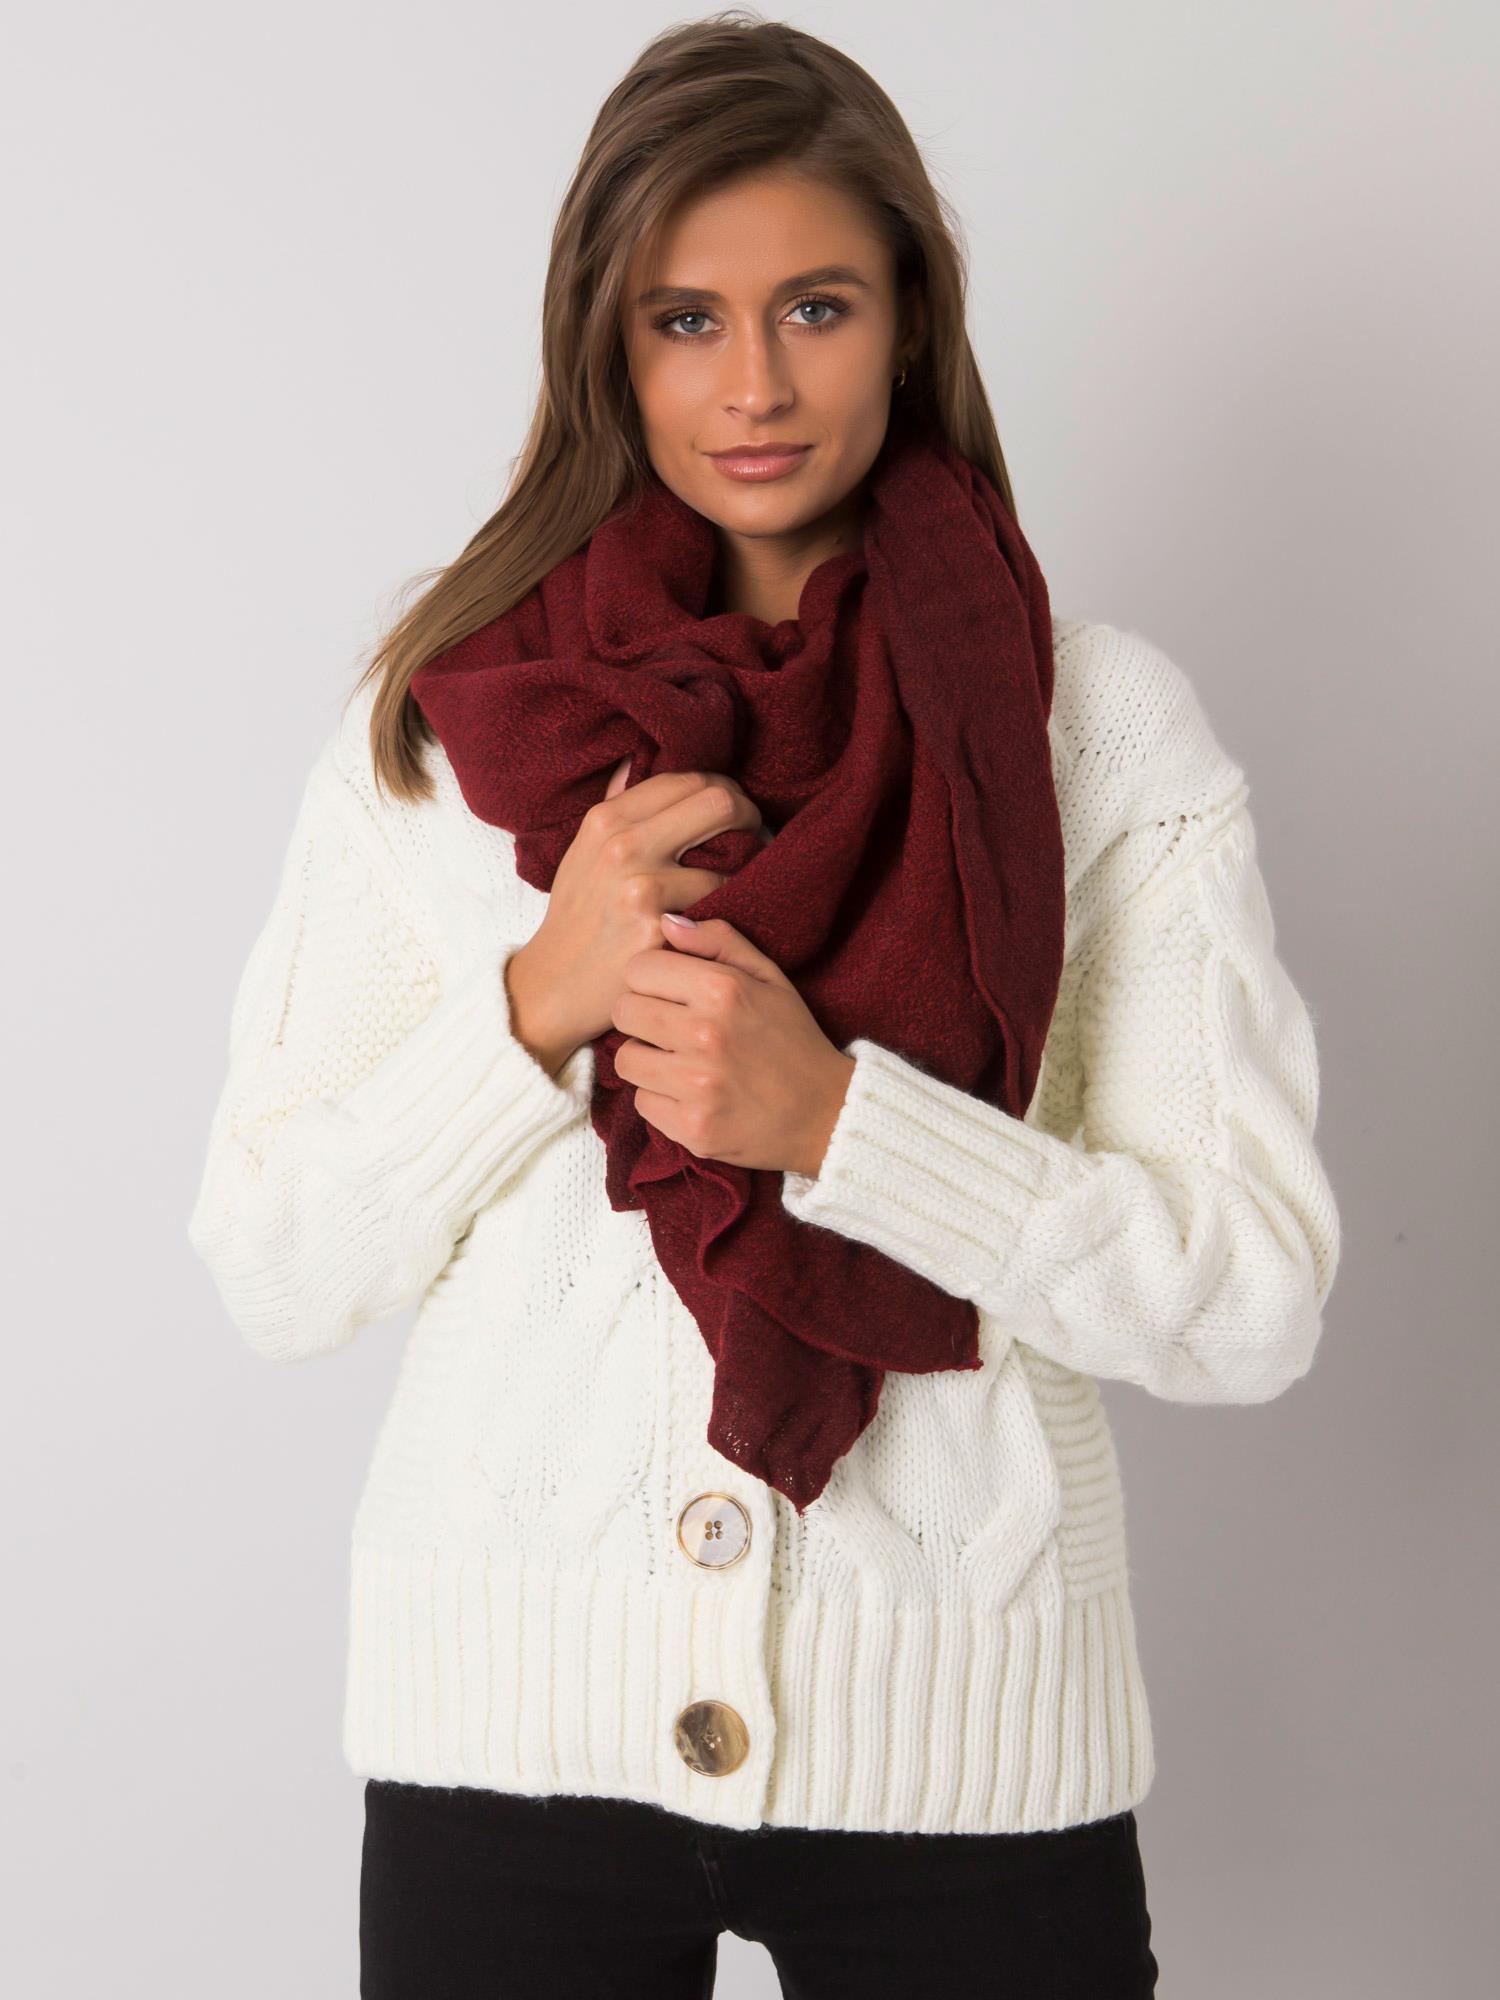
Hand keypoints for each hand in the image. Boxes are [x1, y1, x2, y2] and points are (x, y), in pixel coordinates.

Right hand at [505, 758, 765, 1074]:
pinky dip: (732, 907)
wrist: (554, 984)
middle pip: (720, 801)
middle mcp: (622, 846)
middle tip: (753, 837)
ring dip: (746, 871)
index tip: (733, 813)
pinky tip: (726, 913)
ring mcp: (641, 888)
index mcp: (606, 819)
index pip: (688, 779)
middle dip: (748, 817)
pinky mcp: (660, 929)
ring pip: (732, 858)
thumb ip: (614, 805)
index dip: (723, 790)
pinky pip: (722, 905)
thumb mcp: (582, 852)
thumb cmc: (577, 916)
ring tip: (741, 882)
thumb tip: (637, 759)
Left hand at [610, 913, 854, 1177]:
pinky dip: (661, 1099)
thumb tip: (667, 923)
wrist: (827, 1114)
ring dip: (647, 1060)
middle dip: (642, 1017)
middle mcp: (706, 1035)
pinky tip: (691, 1095)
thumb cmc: (793, 1039)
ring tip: (679, 1062)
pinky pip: (642, 1103)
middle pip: (623, 1012)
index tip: (668, 992)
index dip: (650, 978)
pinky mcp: (693, 1128)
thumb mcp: (770, 978)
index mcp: (723, 990)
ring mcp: (697, 1085)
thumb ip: (719, 942)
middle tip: (670, 1029)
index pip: (638, 969)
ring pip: (625, 1060)